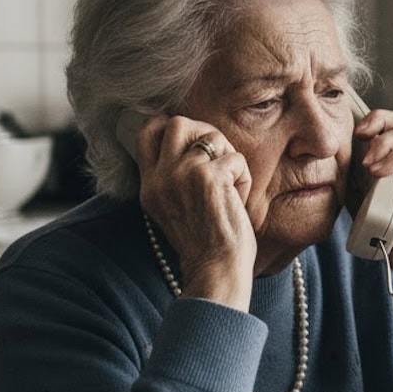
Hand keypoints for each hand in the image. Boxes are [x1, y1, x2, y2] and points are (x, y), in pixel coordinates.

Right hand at [132, 114, 256, 310]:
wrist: (216, 269)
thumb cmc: (206, 242)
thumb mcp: (175, 208)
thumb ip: (176, 178)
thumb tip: (196, 144)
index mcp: (149, 186)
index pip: (148, 132)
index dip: (172, 125)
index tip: (195, 142)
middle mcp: (160, 177)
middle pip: (179, 123)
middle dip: (205, 133)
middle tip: (220, 159)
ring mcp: (181, 175)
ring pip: (211, 136)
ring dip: (229, 157)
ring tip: (232, 187)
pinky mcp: (208, 177)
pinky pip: (235, 158)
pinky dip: (244, 178)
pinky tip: (239, 200)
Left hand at [353, 107, 392, 303]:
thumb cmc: (388, 233)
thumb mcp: (360, 199)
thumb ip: (353, 176)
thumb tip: (336, 156)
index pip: (386, 127)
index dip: (369, 122)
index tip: (349, 132)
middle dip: (378, 120)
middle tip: (359, 133)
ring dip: (382, 143)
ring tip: (367, 163)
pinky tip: (378, 172)